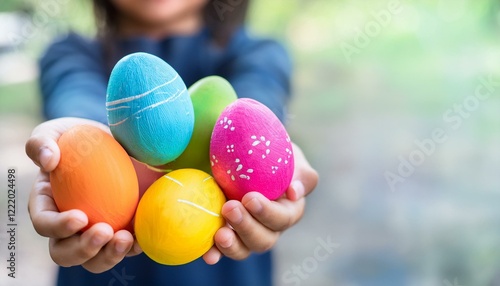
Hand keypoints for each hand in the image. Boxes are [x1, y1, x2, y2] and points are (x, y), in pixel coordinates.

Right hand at [26, 117, 141, 272]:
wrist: (116, 141)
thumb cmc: (81, 137)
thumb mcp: (58, 131)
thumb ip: (43, 141)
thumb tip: (48, 160)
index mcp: (47, 205)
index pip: (45, 223)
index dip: (58, 226)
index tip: (80, 217)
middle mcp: (68, 226)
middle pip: (65, 252)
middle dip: (83, 249)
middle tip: (104, 232)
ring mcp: (96, 230)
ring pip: (95, 259)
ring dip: (108, 256)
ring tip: (126, 239)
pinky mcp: (122, 229)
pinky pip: (125, 249)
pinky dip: (134, 249)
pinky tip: (143, 239)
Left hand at [203, 142, 318, 263]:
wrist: (244, 153)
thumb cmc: (273, 154)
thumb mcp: (291, 157)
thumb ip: (300, 172)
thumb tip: (293, 192)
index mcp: (289, 210)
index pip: (282, 218)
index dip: (267, 212)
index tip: (249, 198)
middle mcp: (270, 227)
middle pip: (264, 239)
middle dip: (247, 227)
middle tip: (230, 208)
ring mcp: (247, 234)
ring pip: (244, 249)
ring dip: (232, 245)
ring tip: (220, 234)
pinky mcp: (227, 234)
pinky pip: (221, 250)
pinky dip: (214, 253)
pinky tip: (207, 255)